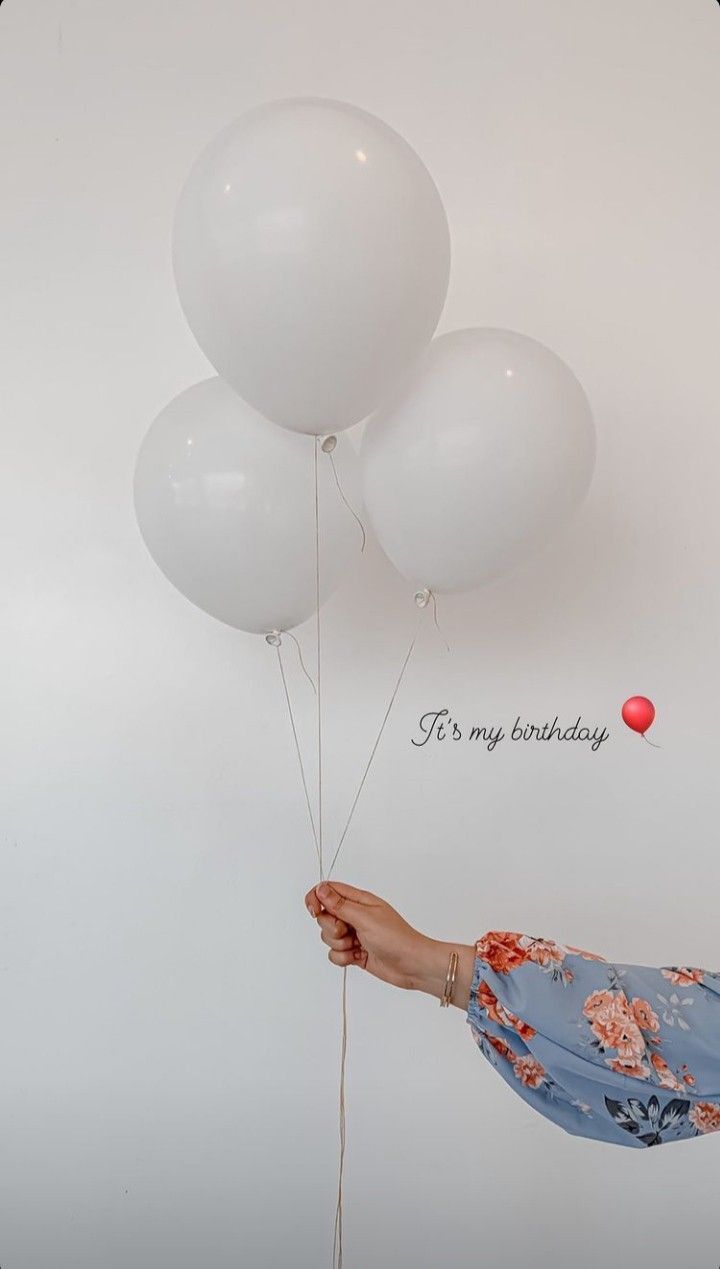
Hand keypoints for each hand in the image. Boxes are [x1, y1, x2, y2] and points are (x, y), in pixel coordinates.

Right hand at [305, 880, 474, 1008]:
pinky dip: (343, 958)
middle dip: (331, 927)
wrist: (412, 965)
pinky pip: (335, 954)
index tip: (315, 911)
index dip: (316, 899)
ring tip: (357, 946)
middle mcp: (355, 915)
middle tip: (348, 931)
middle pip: (324, 916)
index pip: (327, 890)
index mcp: (359, 900)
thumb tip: (321, 889)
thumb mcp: (365, 917)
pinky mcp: (354, 952)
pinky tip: (358, 957)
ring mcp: (354, 934)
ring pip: (328, 937)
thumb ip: (340, 905)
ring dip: (339, 944)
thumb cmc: (395, 938)